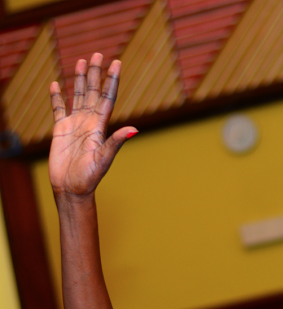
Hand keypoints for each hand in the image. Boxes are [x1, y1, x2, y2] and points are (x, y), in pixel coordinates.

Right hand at [48, 53, 136, 198]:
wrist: (72, 188)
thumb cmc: (90, 177)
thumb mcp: (104, 158)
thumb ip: (116, 142)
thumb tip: (134, 129)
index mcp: (100, 126)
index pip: (107, 97)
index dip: (111, 80)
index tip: (116, 62)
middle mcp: (89, 122)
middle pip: (92, 91)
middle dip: (95, 73)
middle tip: (98, 53)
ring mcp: (75, 124)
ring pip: (77, 96)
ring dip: (79, 79)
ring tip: (81, 61)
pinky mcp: (61, 130)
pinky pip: (58, 109)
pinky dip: (56, 97)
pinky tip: (55, 84)